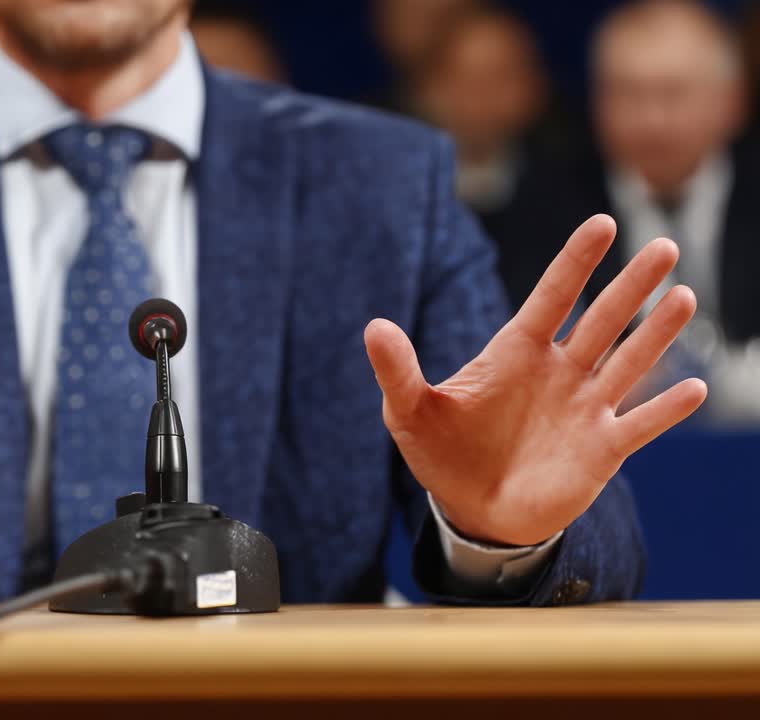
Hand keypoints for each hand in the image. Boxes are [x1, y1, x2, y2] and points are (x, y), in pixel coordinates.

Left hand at [364, 214, 706, 545]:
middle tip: (664, 245)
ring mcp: (585, 407)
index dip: (575, 262)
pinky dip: (666, 409)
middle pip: (602, 319)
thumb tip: (373, 327)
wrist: (472, 511)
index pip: (551, 297)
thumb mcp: (409, 411)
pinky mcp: (602, 449)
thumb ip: (397, 370)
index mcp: (515, 352)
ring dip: (658, 332)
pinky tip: (696, 388)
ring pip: (630, 361)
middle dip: (632, 285)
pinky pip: (641, 424)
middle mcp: (559, 371)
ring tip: (685, 297)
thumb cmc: (440, 454)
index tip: (601, 224)